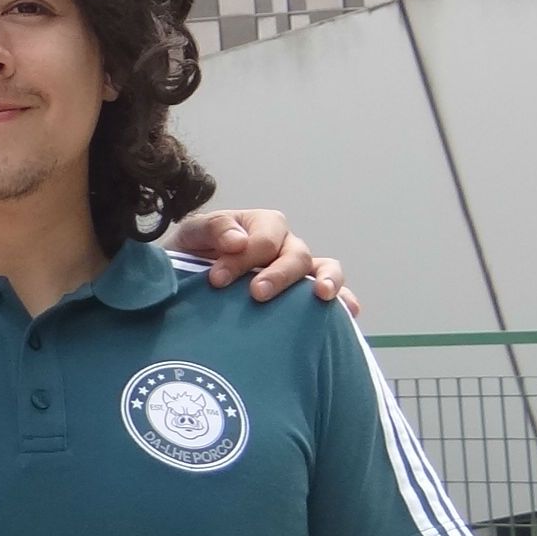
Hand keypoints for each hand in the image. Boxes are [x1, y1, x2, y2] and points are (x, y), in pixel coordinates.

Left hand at [170, 209, 358, 314]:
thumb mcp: (192, 235)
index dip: (243, 258)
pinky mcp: (303, 293)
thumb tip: (238, 240)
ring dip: (325, 280)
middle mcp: (283, 244)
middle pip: (295, 254)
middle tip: (256, 294)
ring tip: (322, 295)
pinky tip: (349, 311)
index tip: (216, 279)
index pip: (263, 238)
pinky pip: (331, 291)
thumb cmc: (192, 254)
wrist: (187, 281)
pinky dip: (344, 298)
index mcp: (259, 224)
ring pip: (321, 267)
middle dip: (278, 274)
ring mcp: (297, 268)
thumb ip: (212, 229)